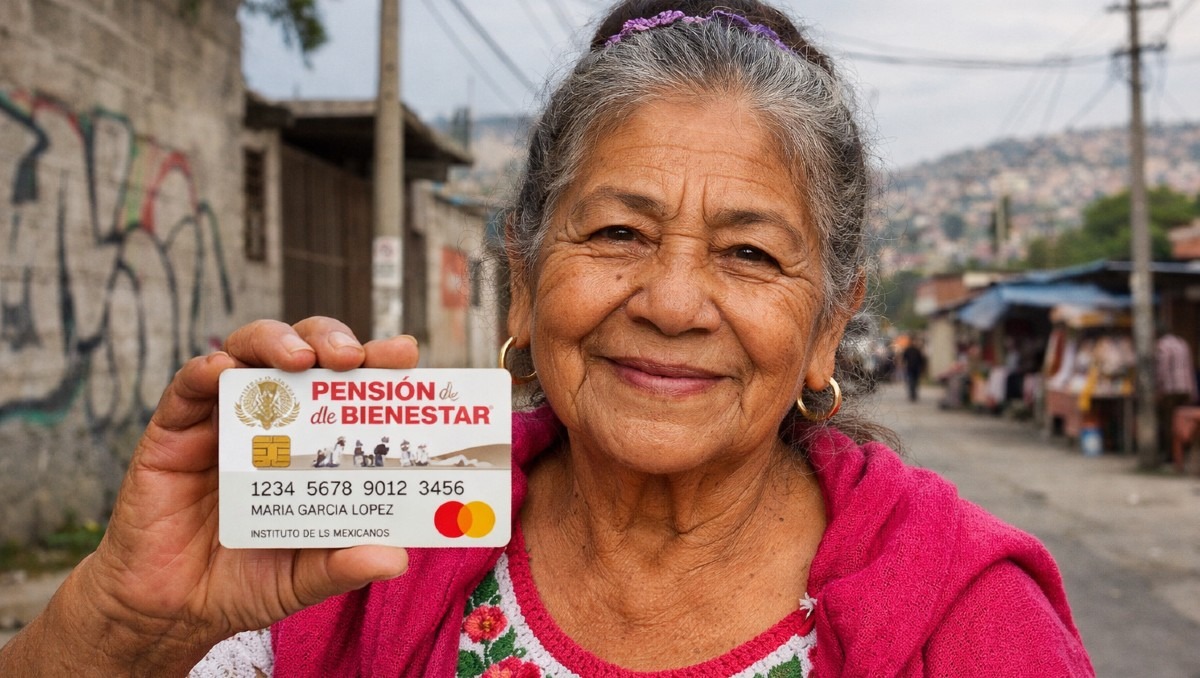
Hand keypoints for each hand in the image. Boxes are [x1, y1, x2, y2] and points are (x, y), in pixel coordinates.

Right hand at [0, 318, 415, 674]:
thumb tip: (396, 559)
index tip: (404, 354)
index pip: (351, 387)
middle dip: (331, 340)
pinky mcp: (174, 430)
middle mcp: (274, 420)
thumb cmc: (245, 582)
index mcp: (314, 443)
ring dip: (276, 342)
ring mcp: (224, 420)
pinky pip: (189, 386)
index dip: (377, 363)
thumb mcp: (306, 576)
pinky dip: (208, 369)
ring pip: (250, 352)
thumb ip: (345, 565)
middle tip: (351, 357)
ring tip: (300, 358)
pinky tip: (225, 371)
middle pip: (305, 353)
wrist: (173, 610)